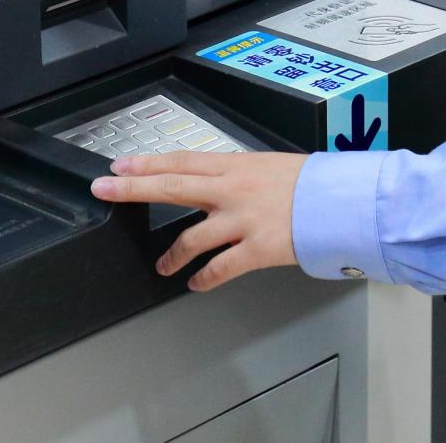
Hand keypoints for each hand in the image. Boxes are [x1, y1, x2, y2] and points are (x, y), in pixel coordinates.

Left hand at [91, 150, 305, 292]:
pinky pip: (221, 267)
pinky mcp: (256, 249)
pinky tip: (196, 284)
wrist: (340, 201)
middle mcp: (232, 189)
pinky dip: (205, 278)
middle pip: (172, 186)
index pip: (180, 161)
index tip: (119, 166)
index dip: (146, 163)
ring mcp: (242, 220)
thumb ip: (237, 176)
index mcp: (235, 165)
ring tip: (162, 266)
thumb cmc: (310, 183)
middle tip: (105, 190)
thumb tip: (214, 183)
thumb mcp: (268, 166)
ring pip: (192, 236)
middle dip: (133, 188)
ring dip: (172, 254)